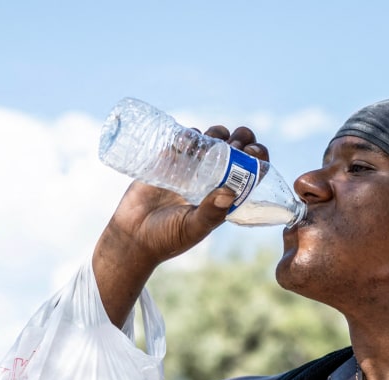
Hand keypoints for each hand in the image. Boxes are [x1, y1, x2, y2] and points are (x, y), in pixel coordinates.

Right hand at [105, 125, 269, 264]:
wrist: (131, 236)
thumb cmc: (166, 238)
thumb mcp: (192, 228)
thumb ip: (210, 214)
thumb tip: (230, 192)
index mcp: (224, 197)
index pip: (249, 173)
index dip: (257, 158)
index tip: (253, 151)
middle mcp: (210, 180)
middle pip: (234, 151)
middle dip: (240, 138)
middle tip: (235, 141)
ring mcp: (190, 169)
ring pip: (211, 141)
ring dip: (217, 133)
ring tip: (212, 137)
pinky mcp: (167, 161)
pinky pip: (182, 140)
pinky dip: (187, 134)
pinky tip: (186, 138)